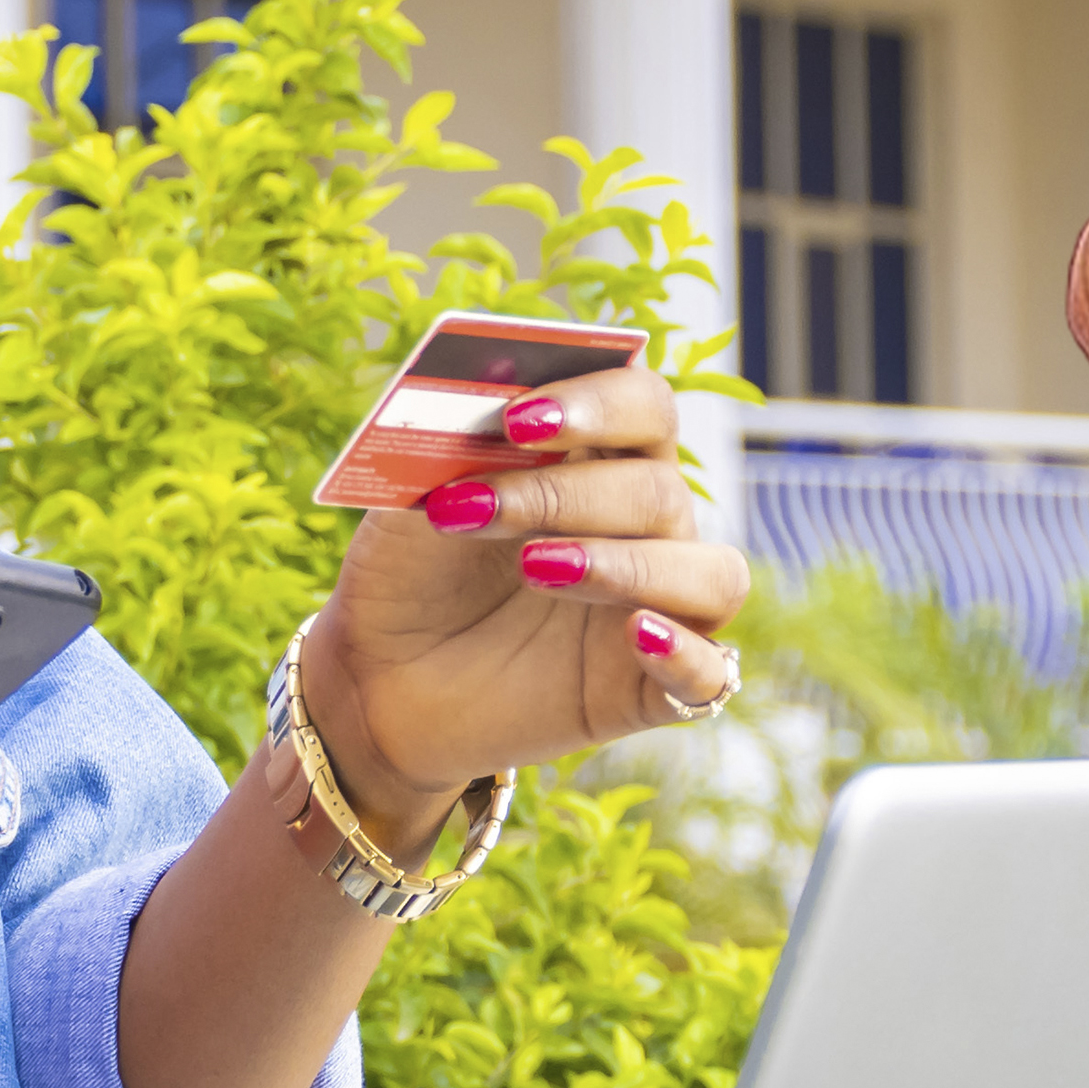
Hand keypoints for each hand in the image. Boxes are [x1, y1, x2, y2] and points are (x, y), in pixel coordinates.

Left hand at [306, 366, 749, 839]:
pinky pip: (711, 674)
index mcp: (599, 460)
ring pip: (708, 572)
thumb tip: (486, 397)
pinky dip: (687, 652)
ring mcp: (653, 608)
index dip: (596, 402)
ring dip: (627, 564)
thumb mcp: (412, 501)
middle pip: (659, 488)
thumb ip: (452, 446)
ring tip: (535, 569)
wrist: (377, 680)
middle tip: (476, 507)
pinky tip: (638, 634)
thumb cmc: (410, 573)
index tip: (516, 418)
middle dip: (564, 494)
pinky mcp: (647, 689)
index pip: (643, 403)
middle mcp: (642, 527)